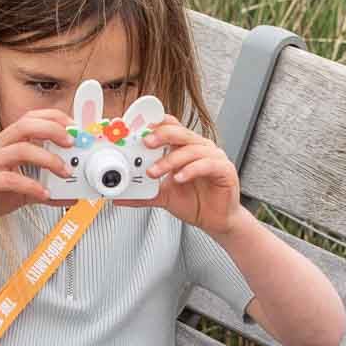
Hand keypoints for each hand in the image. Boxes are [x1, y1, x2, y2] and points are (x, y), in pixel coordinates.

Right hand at [0, 111, 71, 234]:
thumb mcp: (23, 189)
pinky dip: (32, 186)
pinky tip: (46, 194)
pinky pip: (11, 179)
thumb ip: (46, 187)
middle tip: (72, 143)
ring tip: (65, 173)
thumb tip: (71, 195)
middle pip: (26, 125)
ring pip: (21, 150)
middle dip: (53, 130)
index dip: (54, 118)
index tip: (74, 126)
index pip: (30, 118)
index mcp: (6, 142)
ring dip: (48, 160)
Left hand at [122, 117, 242, 235]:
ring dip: (170, 160)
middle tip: (145, 143)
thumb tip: (120, 196)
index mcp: (184, 148)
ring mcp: (213, 157)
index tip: (137, 129)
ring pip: (191, 149)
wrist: (215, 221)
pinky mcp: (224, 170)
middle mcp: (199, 148)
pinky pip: (207, 165)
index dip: (154, 125)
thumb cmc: (194, 202)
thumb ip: (142, 194)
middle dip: (160, 135)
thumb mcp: (163, 196)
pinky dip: (191, 170)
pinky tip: (179, 178)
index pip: (169, 127)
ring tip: (154, 172)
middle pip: (179, 132)